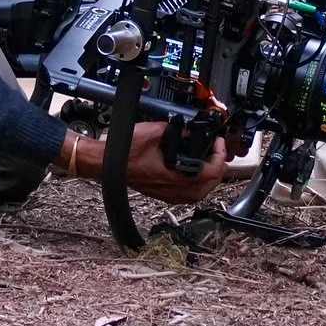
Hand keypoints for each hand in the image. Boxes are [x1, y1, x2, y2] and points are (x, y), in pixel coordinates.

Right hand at [67, 119, 226, 203]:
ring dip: (209, 180)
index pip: (209, 173)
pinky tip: (194, 175)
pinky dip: (197, 187)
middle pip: (208, 188)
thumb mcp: (155, 132)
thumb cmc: (124, 151)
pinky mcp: (161, 194)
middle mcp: (172, 190)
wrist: (107, 163)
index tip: (217, 143)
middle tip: (217, 152)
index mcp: (173, 177)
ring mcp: (167, 195)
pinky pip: (187, 196)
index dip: (219, 156)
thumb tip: (192, 129)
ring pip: (199, 195)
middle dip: (218, 169)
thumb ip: (177, 130)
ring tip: (210, 163)